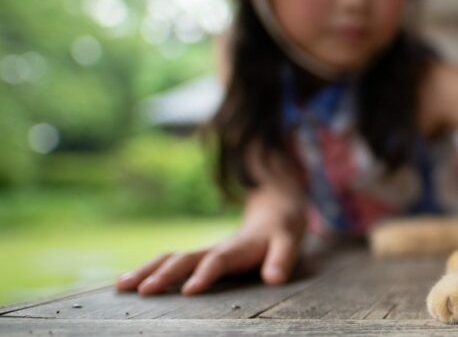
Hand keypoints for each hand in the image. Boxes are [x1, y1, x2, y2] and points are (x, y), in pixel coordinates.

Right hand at [116, 196, 304, 295]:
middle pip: (185, 259)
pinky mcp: (196, 258)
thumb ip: (281, 261)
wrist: (272, 213)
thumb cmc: (280, 233)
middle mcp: (215, 249)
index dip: (205, 274)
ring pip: (170, 259)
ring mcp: (203, 252)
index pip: (219, 261)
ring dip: (146, 271)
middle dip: (164, 274)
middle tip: (142, 290)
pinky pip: (167, 263)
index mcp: (237, 248)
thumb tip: (273, 280)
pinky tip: (123, 284)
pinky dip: (146, 271)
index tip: (189, 291)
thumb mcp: (288, 244)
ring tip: (121, 286)